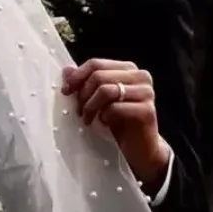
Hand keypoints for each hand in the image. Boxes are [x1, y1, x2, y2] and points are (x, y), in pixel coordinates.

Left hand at [61, 59, 170, 188]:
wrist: (138, 147)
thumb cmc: (117, 121)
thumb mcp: (98, 100)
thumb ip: (85, 83)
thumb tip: (66, 69)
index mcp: (128, 69)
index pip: (96, 64)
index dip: (77, 77)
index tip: (65, 91)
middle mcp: (140, 76)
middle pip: (99, 76)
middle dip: (83, 95)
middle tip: (79, 111)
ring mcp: (146, 92)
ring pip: (105, 90)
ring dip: (90, 107)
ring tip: (88, 119)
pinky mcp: (146, 111)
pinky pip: (114, 108)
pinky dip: (104, 117)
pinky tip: (105, 123)